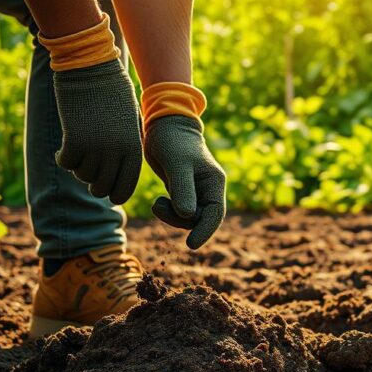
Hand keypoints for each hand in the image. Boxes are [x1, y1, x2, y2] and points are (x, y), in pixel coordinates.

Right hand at [52, 60, 142, 203]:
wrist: (92, 68)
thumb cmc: (114, 93)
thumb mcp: (130, 122)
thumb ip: (128, 148)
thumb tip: (121, 174)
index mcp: (133, 148)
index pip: (125, 187)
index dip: (115, 194)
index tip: (108, 193)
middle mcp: (115, 152)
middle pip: (101, 187)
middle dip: (93, 183)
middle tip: (89, 171)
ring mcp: (94, 147)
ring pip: (82, 175)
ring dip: (79, 167)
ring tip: (80, 152)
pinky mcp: (73, 139)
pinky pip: (66, 163)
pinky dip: (63, 158)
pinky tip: (65, 148)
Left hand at [143, 115, 225, 248]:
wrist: (163, 125)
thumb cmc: (172, 141)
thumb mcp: (177, 164)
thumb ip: (183, 190)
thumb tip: (188, 216)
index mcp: (214, 183)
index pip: (215, 214)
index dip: (205, 231)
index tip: (191, 245)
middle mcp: (208, 189)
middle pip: (200, 219)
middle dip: (180, 220)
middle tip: (159, 207)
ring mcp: (196, 191)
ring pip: (188, 218)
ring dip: (171, 216)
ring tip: (156, 204)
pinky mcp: (182, 191)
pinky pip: (179, 211)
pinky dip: (168, 212)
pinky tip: (158, 201)